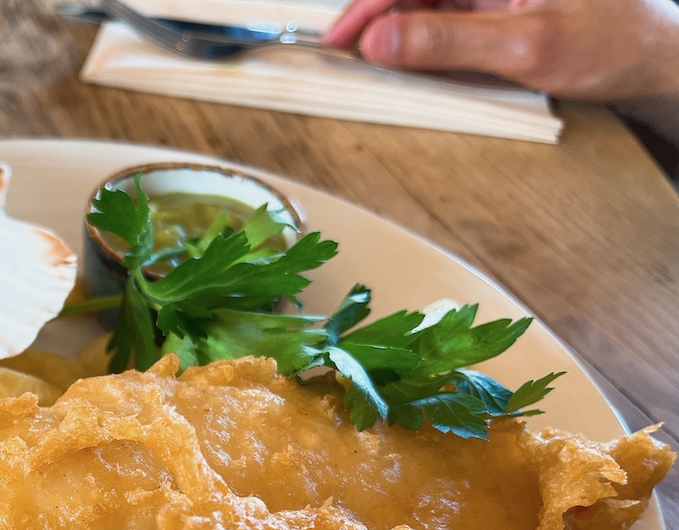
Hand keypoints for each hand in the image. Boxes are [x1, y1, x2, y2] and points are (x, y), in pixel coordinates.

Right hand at [322, 0, 678, 101]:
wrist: (654, 58)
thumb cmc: (611, 41)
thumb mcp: (524, 48)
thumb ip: (448, 43)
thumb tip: (380, 41)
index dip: (369, 4)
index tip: (340, 39)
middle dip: (376, 18)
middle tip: (344, 57)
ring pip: (425, 6)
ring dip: (396, 34)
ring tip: (369, 65)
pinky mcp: (496, 8)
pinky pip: (445, 22)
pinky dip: (421, 44)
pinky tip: (407, 64)